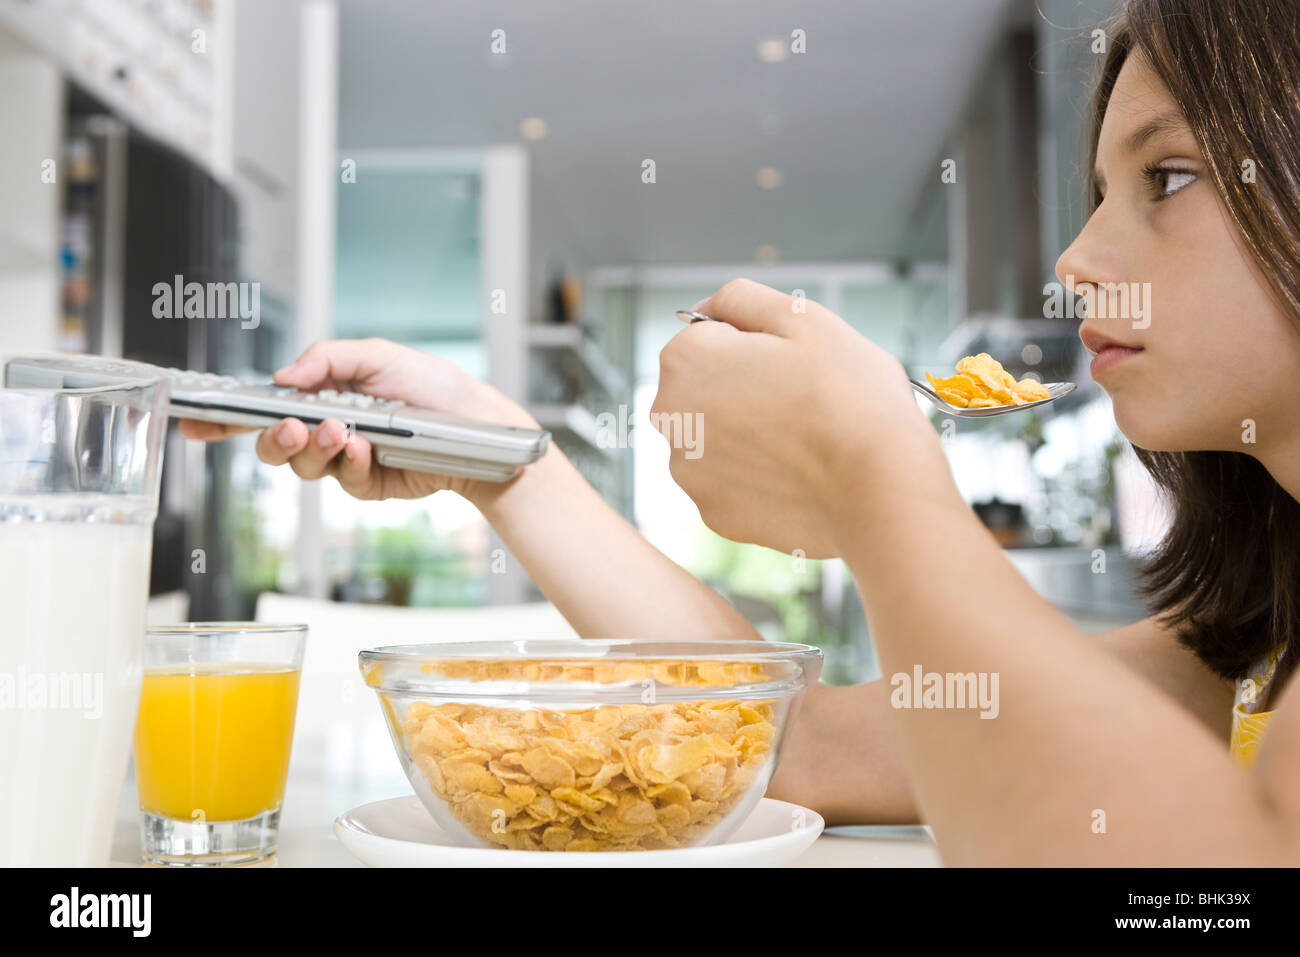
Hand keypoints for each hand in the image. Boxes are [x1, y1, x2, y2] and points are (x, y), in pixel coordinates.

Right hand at [177, 337, 541, 503]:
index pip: (261, 408)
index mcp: (320, 396)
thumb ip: (327, 359)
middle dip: (272, 438)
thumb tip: (283, 377)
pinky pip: (342, 481)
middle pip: (272, 446)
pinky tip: (364, 450)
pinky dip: (348, 464)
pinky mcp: (367, 486)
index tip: (193, 420)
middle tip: (292, 426)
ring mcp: (344, 460)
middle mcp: (325, 430)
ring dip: (314, 448)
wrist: (476, 425)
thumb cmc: (432, 387)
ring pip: (302, 467)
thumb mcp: (378, 355)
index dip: (224, 418)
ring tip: (340, 431)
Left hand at [650, 279, 946, 555]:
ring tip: (805, 443)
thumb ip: (741, 298)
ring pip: (720, 438)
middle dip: (745, 388)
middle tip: (803, 402)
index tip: (792, 363)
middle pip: (707, 388)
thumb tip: (705, 307)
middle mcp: (670, 417)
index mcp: (685, 360)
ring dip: (751, 435)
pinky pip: (735, 484)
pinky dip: (760, 478)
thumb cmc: (850, 397)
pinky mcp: (714, 514)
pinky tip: (799, 477)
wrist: (880, 491)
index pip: (709, 335)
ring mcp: (689, 472)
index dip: (757, 344)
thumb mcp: (802, 318)